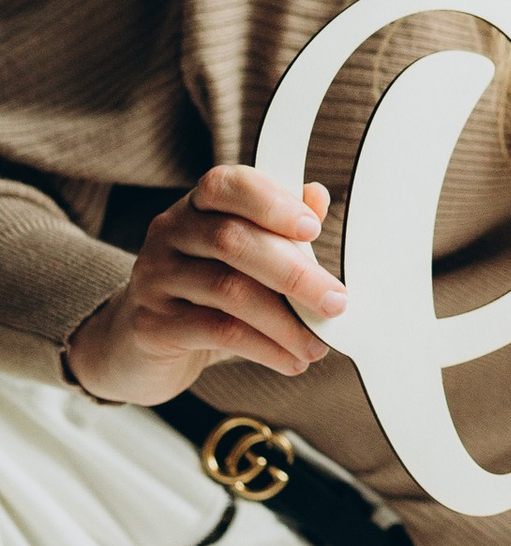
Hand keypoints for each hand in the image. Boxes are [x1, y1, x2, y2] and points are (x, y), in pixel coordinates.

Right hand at [66, 169, 344, 406]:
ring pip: (227, 289)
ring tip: (317, 344)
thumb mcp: (243, 257)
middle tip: (336, 303)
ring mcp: (154, 277)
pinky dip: (264, 347)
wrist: (138, 342)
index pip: (226, 185)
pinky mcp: (151, 324)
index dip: (271, 202)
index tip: (313, 228)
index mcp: (196, 207)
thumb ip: (278, 227)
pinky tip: (291, 360)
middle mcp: (169, 233)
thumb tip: (317, 197)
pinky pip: (216, 331)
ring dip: (285, 321)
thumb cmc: (203, 293)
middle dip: (294, 274)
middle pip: (232, 241)